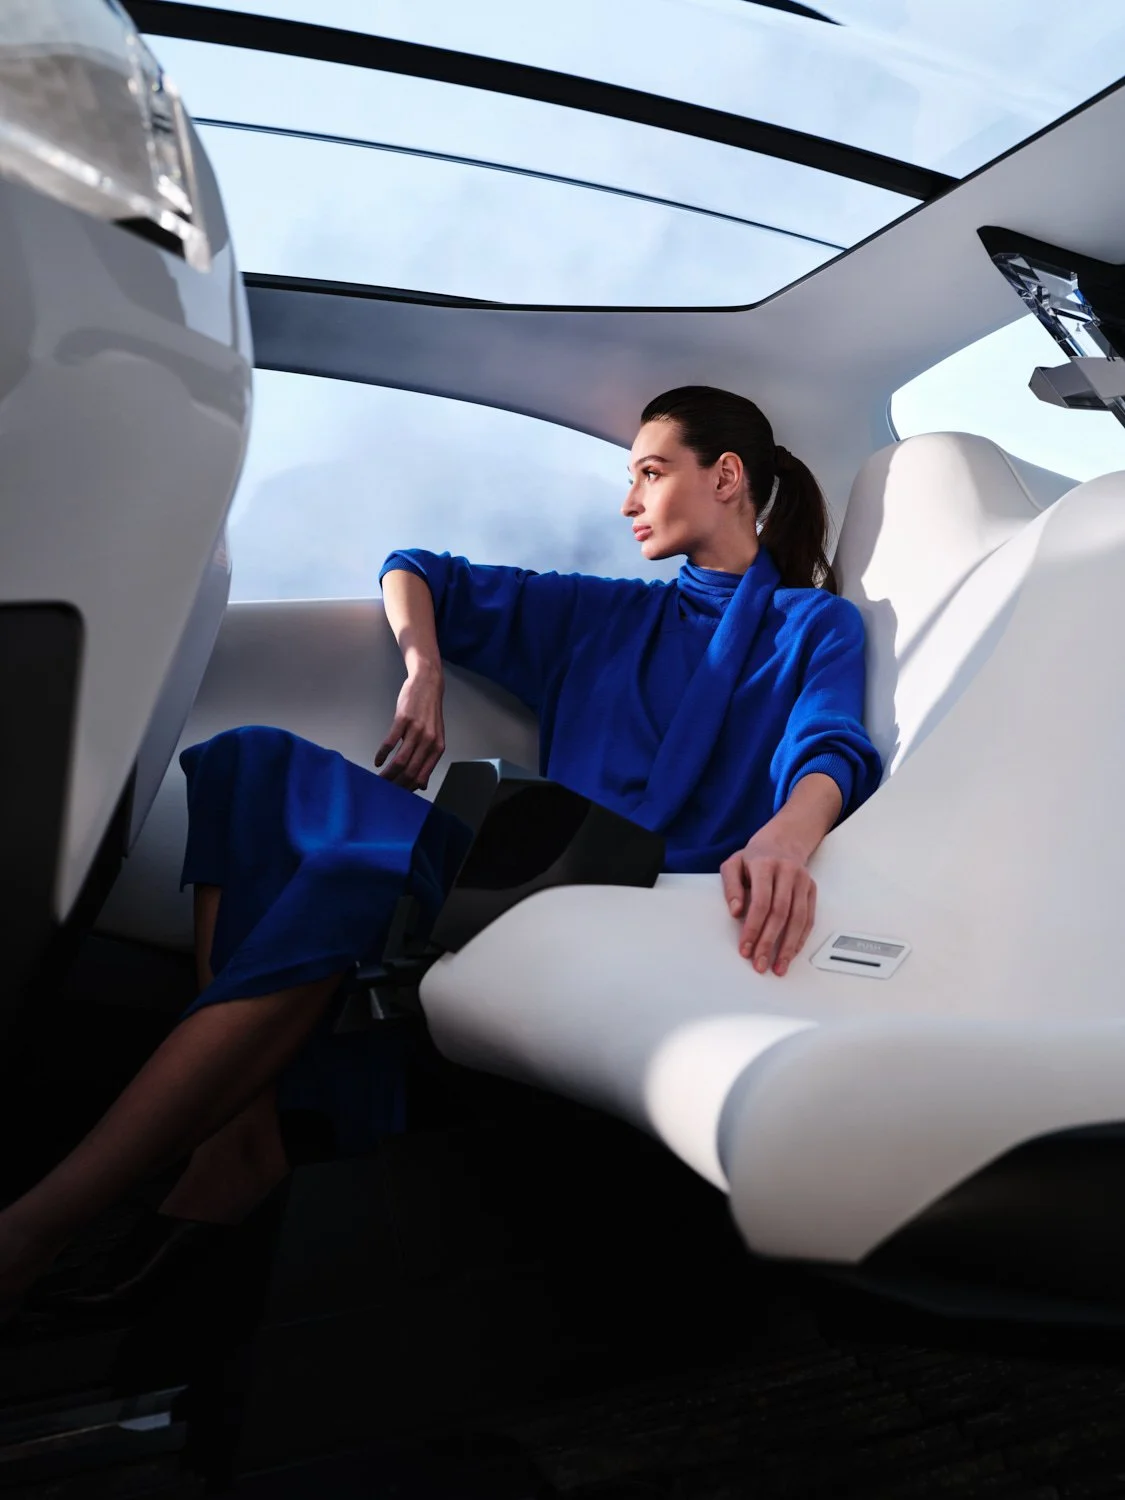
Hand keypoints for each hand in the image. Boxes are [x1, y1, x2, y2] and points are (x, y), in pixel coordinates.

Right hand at [375, 667, 444, 790]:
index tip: (397, 795)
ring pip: (400, 760)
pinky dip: (382, 754)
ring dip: (387, 773)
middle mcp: (429, 741)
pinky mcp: (404, 719)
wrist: (428, 684)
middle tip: (384, 790)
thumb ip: (428, 760)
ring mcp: (417, 730)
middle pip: (410, 771)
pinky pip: (390, 742)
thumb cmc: (429, 712)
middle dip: (396, 785)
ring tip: (378, 779)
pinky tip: (378, 761)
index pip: (422, 776)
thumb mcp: (434, 737)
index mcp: (437, 748)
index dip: (408, 789)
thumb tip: (421, 785)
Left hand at [720, 836, 816, 977]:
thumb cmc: (755, 857)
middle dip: (769, 942)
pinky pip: (809, 918)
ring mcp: (802, 881)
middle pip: (780, 913)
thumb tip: (735, 911)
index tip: (745, 948)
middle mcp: (787, 872)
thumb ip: (731, 886)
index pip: (761, 902)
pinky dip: (800, 938)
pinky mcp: (812, 890)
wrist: (784, 839)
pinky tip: (791, 953)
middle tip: (760, 964)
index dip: (753, 928)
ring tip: (779, 967)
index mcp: (765, 865)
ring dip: (788, 946)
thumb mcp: (734, 864)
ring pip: (798, 919)